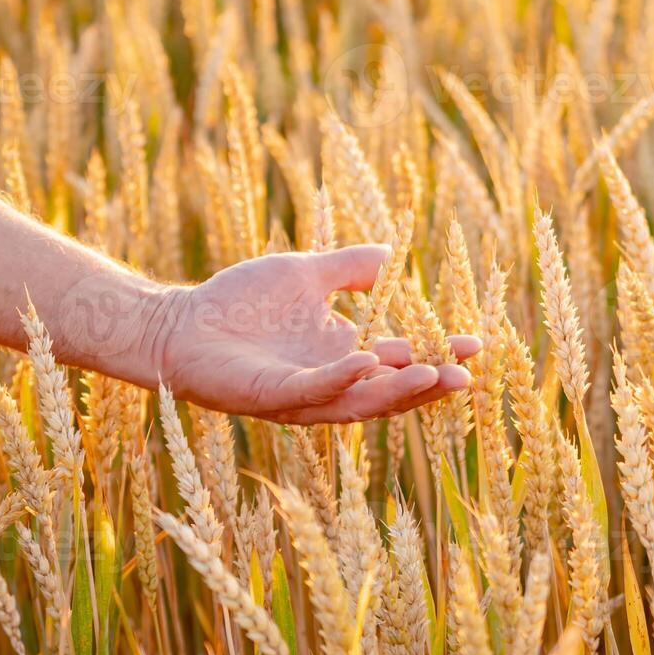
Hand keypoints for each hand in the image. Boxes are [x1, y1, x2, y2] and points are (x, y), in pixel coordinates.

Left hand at [146, 245, 479, 423]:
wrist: (178, 325)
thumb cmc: (236, 302)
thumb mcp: (304, 275)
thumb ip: (348, 268)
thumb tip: (392, 253)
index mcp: (342, 354)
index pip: (401, 360)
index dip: (437, 353)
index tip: (475, 343)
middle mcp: (330, 381)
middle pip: (391, 390)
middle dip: (429, 384)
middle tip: (466, 376)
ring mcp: (303, 394)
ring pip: (360, 400)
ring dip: (397, 391)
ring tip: (433, 375)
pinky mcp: (272, 395)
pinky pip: (313, 390)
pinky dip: (340, 377)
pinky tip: (366, 361)